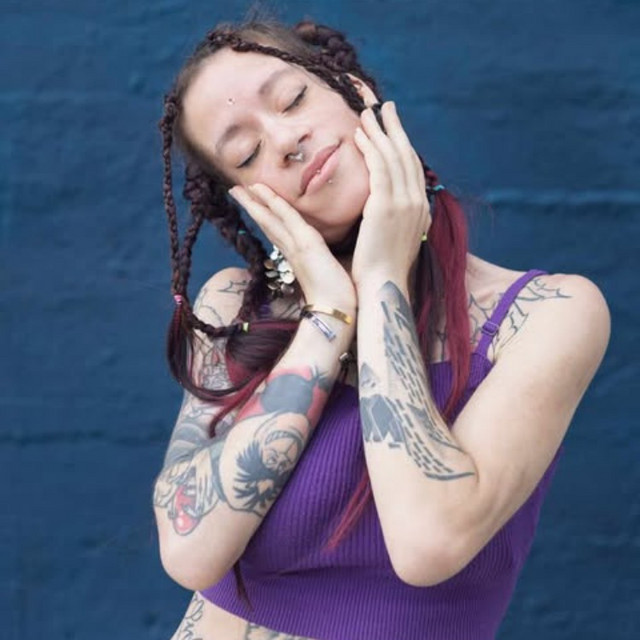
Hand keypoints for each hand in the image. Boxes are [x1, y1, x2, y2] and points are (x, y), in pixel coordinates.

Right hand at [228, 183, 356, 310]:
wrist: (336, 311)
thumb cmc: (337, 297)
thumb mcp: (329, 273)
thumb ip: (325, 262)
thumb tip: (332, 257)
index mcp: (296, 257)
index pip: (276, 232)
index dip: (264, 217)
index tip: (253, 203)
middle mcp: (291, 251)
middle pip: (266, 224)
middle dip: (251, 207)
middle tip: (234, 190)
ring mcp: (296, 247)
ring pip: (270, 220)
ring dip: (254, 202)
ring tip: (238, 188)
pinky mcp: (306, 244)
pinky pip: (288, 218)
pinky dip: (275, 203)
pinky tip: (262, 190)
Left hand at [350, 101, 430, 287]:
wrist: (383, 285)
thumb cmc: (384, 268)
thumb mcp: (397, 239)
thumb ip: (397, 219)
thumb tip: (389, 207)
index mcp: (420, 209)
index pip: (412, 167)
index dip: (402, 143)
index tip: (392, 126)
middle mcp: (417, 201)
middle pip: (406, 154)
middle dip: (394, 127)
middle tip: (383, 106)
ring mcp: (404, 202)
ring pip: (393, 156)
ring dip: (380, 131)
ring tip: (366, 112)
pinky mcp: (386, 205)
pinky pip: (379, 167)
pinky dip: (371, 148)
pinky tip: (359, 135)